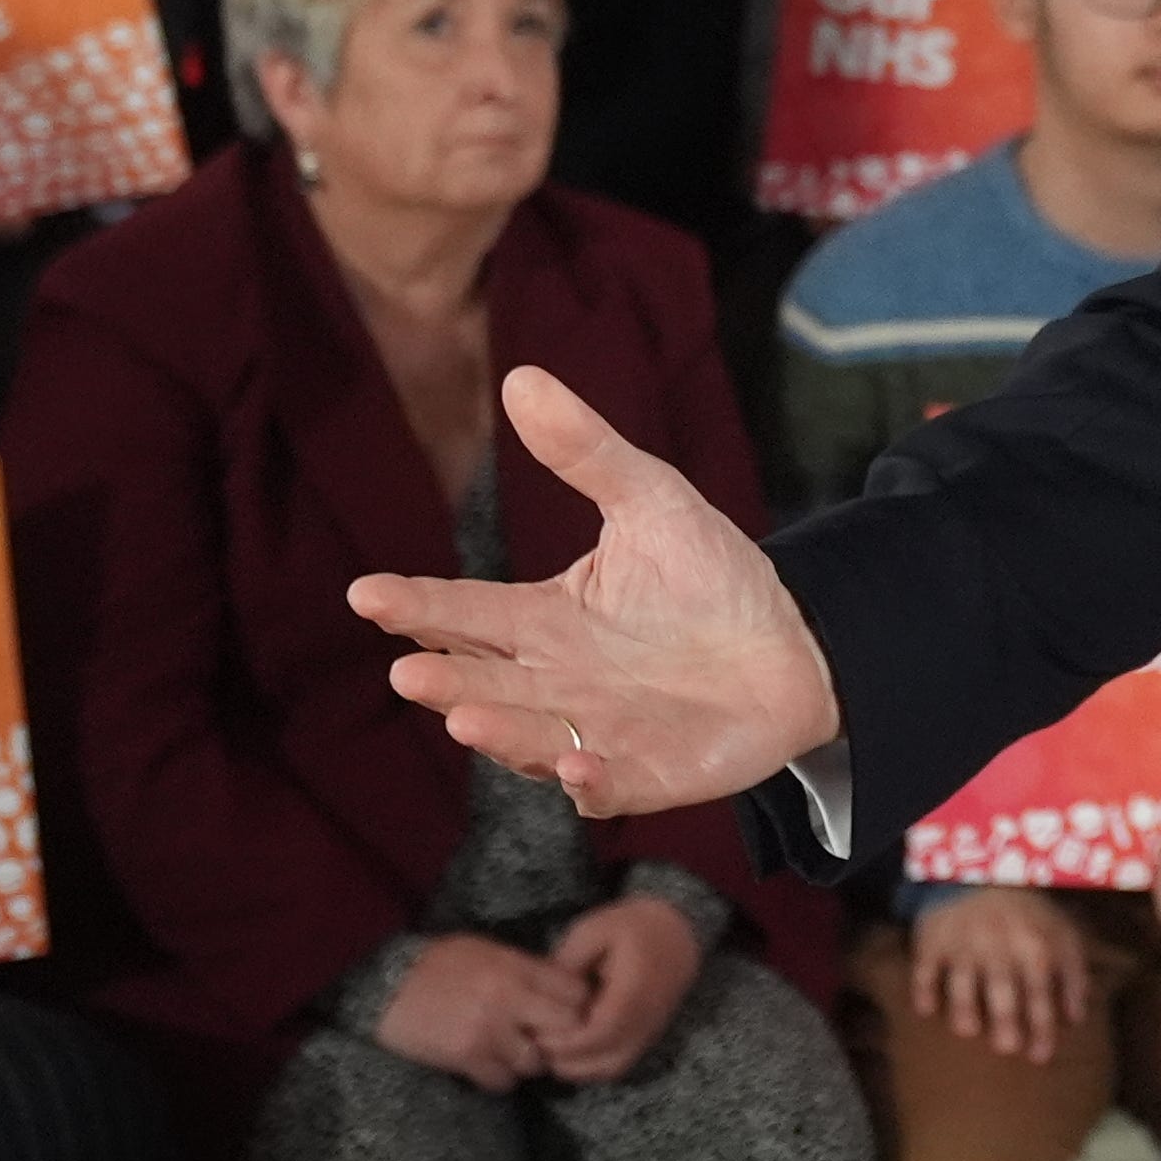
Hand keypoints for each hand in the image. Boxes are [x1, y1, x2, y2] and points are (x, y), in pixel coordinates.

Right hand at [360, 367, 844, 816]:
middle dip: (445, 681)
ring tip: (466, 718)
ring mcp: (596, 732)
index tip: (367, 592)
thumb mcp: (651, 500)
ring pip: (531, 737)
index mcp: (544, 621)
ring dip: (500, 732)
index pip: (466, 613)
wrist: (793, 647)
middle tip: (407, 672)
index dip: (417, 606)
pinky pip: (608, 785)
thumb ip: (587, 450)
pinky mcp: (646, 773)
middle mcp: (555, 682)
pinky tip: (577, 766)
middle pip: (485, 683)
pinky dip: (589, 781)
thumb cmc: (710, 578)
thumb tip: (521, 376)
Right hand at [369, 933, 571, 1090]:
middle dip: (560, 1037)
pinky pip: (503, 1081)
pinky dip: (499, 1079)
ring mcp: (487, 1028)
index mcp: (515, 966)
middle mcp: (508, 997)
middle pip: (566, 1027)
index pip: (575, 991)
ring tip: (512, 1054)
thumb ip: (523, 968)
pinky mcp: (465, 1055)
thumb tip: (560, 984)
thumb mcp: (485, 951)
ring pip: (535, 1062)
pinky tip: (488, 1066)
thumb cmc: (436, 964)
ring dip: (528, 1063)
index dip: (578, 1006)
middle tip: (546, 1040)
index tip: (568, 1013)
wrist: (385, 986)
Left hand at [534, 894, 706, 1081]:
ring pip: (614, 1068)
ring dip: (581, 1068)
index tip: (540, 1034)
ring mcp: (649, 1029)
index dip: (569, 1041)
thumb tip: (543, 994)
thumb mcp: (595, 930)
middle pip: (606, 1059)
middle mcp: (645, 1018)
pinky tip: (573, 1052)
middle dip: (569, 1060)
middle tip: (539, 1046)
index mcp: (633, 991)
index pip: (600, 1032)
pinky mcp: (647, 1034)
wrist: (679, 929)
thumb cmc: (634, 925)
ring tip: (552, 1052)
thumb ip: (569, 962)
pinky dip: (594, 1066)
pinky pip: (621, 1063)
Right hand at [904, 889, 1096, 1061]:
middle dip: (1005, 1019)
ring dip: (964, 1006)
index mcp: (1034, 948)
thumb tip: (1075, 1020)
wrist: (983, 877)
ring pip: (962, 981)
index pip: (1040, 993)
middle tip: (1006, 1048)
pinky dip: (924, 988)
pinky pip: (925, 968)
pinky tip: (925, 1010)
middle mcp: (999, 947)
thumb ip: (1073, 977)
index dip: (1041, 1026)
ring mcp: (963, 945)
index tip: (1040, 1056)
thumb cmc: (1029, 918)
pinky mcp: (934, 942)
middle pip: (1002, 989)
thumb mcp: (1062, 937)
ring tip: (968, 1032)